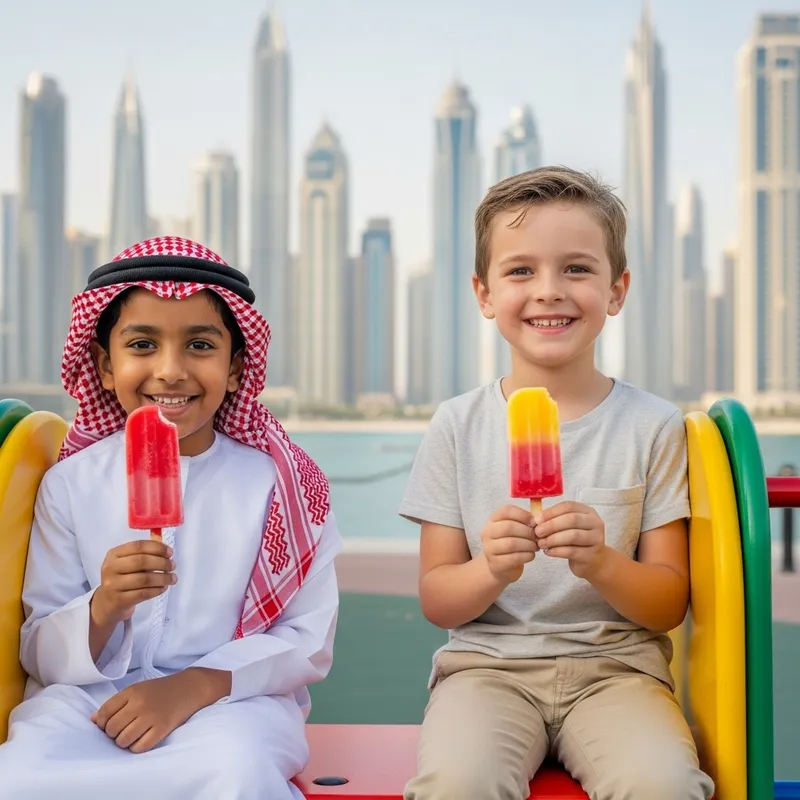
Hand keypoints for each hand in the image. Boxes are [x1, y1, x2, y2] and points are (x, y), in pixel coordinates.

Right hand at [91, 539, 175, 627]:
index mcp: (113, 554)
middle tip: (173, 565)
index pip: (137, 546)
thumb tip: (161, 536)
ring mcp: (113, 585)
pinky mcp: (120, 600)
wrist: (108, 602)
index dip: (156, 547)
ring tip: (172, 578)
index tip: (170, 552)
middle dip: (161, 563)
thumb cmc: (123, 577)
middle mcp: (110, 568)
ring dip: (163, 578)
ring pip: (144, 579)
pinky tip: (164, 587)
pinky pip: (143, 593)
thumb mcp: (129, 561)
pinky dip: (157, 590)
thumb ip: (145, 550)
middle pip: (141, 561)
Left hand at [91, 668, 229, 752]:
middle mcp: (140, 704)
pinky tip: (141, 739)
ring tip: (132, 735)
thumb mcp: (137, 690)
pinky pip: (139, 747)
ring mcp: (151, 717)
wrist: (189, 688)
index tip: (108, 724)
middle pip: (111, 729)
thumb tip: (93, 721)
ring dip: (124, 741)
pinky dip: (137, 747)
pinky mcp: (162, 729)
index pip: (104, 713)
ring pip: (123, 740)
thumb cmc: (160, 690)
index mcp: (132, 691)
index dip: (101, 723)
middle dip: (113, 733)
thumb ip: (115, 704)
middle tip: (123, 729)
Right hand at [481, 505, 537, 582]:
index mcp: (493, 519)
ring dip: (528, 544)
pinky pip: (514, 558)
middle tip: (537, 536)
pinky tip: (531, 555)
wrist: (500, 565)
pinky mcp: (496, 563)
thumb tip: (537, 521)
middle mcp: (487, 532)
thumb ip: (524, 522)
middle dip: (527, 531)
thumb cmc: (510, 542)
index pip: (506, 511)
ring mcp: (489, 549)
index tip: (534, 522)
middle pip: (508, 527)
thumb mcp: (514, 528)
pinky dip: (527, 555)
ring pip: (511, 544)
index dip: (523, 515)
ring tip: (535, 546)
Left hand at [534, 501, 608, 578]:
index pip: (569, 506)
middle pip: (572, 519)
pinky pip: (572, 551)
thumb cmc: (576, 541)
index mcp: (588, 512)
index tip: (536, 520)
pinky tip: (548, 552)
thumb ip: (554, 520)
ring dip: (553, 539)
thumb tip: (535, 520)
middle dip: (551, 525)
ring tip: (541, 543)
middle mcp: (595, 523)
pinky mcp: (591, 555)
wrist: (593, 561)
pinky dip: (557, 551)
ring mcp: (596, 539)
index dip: (551, 512)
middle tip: (537, 532)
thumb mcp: (568, 526)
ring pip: (573, 536)